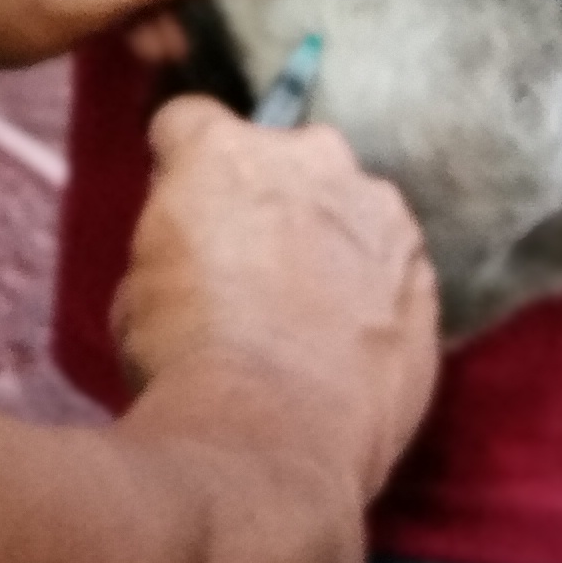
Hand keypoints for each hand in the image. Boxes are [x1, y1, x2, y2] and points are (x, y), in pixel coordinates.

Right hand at [114, 98, 440, 506]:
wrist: (269, 442)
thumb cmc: (182, 362)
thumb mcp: (136, 290)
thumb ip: (176, 243)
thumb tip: (195, 254)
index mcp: (223, 151)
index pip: (189, 120)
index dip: (177, 163)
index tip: (177, 205)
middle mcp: (312, 160)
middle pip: (282, 156)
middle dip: (265, 195)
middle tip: (244, 264)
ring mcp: (381, 216)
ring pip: (348, 207)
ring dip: (327, 239)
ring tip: (304, 314)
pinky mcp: (425, 278)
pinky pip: (392, 267)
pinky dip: (371, 292)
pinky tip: (344, 347)